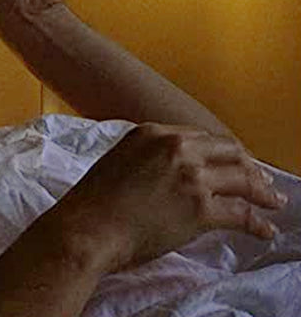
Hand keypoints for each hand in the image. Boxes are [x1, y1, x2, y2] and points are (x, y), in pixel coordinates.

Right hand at [48, 123, 287, 273]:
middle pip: (227, 151)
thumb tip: (168, 172)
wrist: (90, 225)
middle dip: (249, 166)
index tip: (231, 162)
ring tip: (273, 201)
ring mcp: (190, 176)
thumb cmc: (96, 199)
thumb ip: (148, 156)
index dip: (222, 151)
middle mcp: (175, 147)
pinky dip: (257, 223)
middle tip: (261, 179)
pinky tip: (264, 230)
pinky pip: (241, 214)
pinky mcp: (200, 208)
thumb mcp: (120, 158)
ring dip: (263, 192)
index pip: (201, 137)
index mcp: (153, 132)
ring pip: (242, 179)